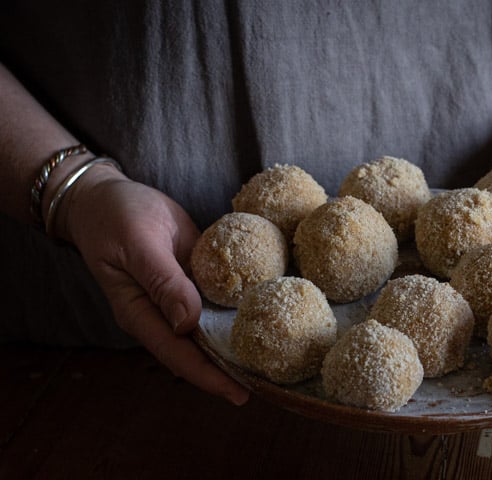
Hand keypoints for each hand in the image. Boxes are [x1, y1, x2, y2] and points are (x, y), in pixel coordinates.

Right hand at [57, 164, 248, 405]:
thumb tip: (187, 322)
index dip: (208, 376)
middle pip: (198, 350)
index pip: (178, 354)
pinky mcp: (193, 279)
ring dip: (237, 343)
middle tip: (269, 384)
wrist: (108, 196)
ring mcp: (179, 297)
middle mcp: (161, 313)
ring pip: (209, 329)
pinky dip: (238, 310)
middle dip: (230, 369)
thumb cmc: (115, 217)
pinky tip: (264, 316)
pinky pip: (216, 300)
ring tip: (273, 361)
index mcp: (141, 313)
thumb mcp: (138, 243)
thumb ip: (162, 281)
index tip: (239, 393)